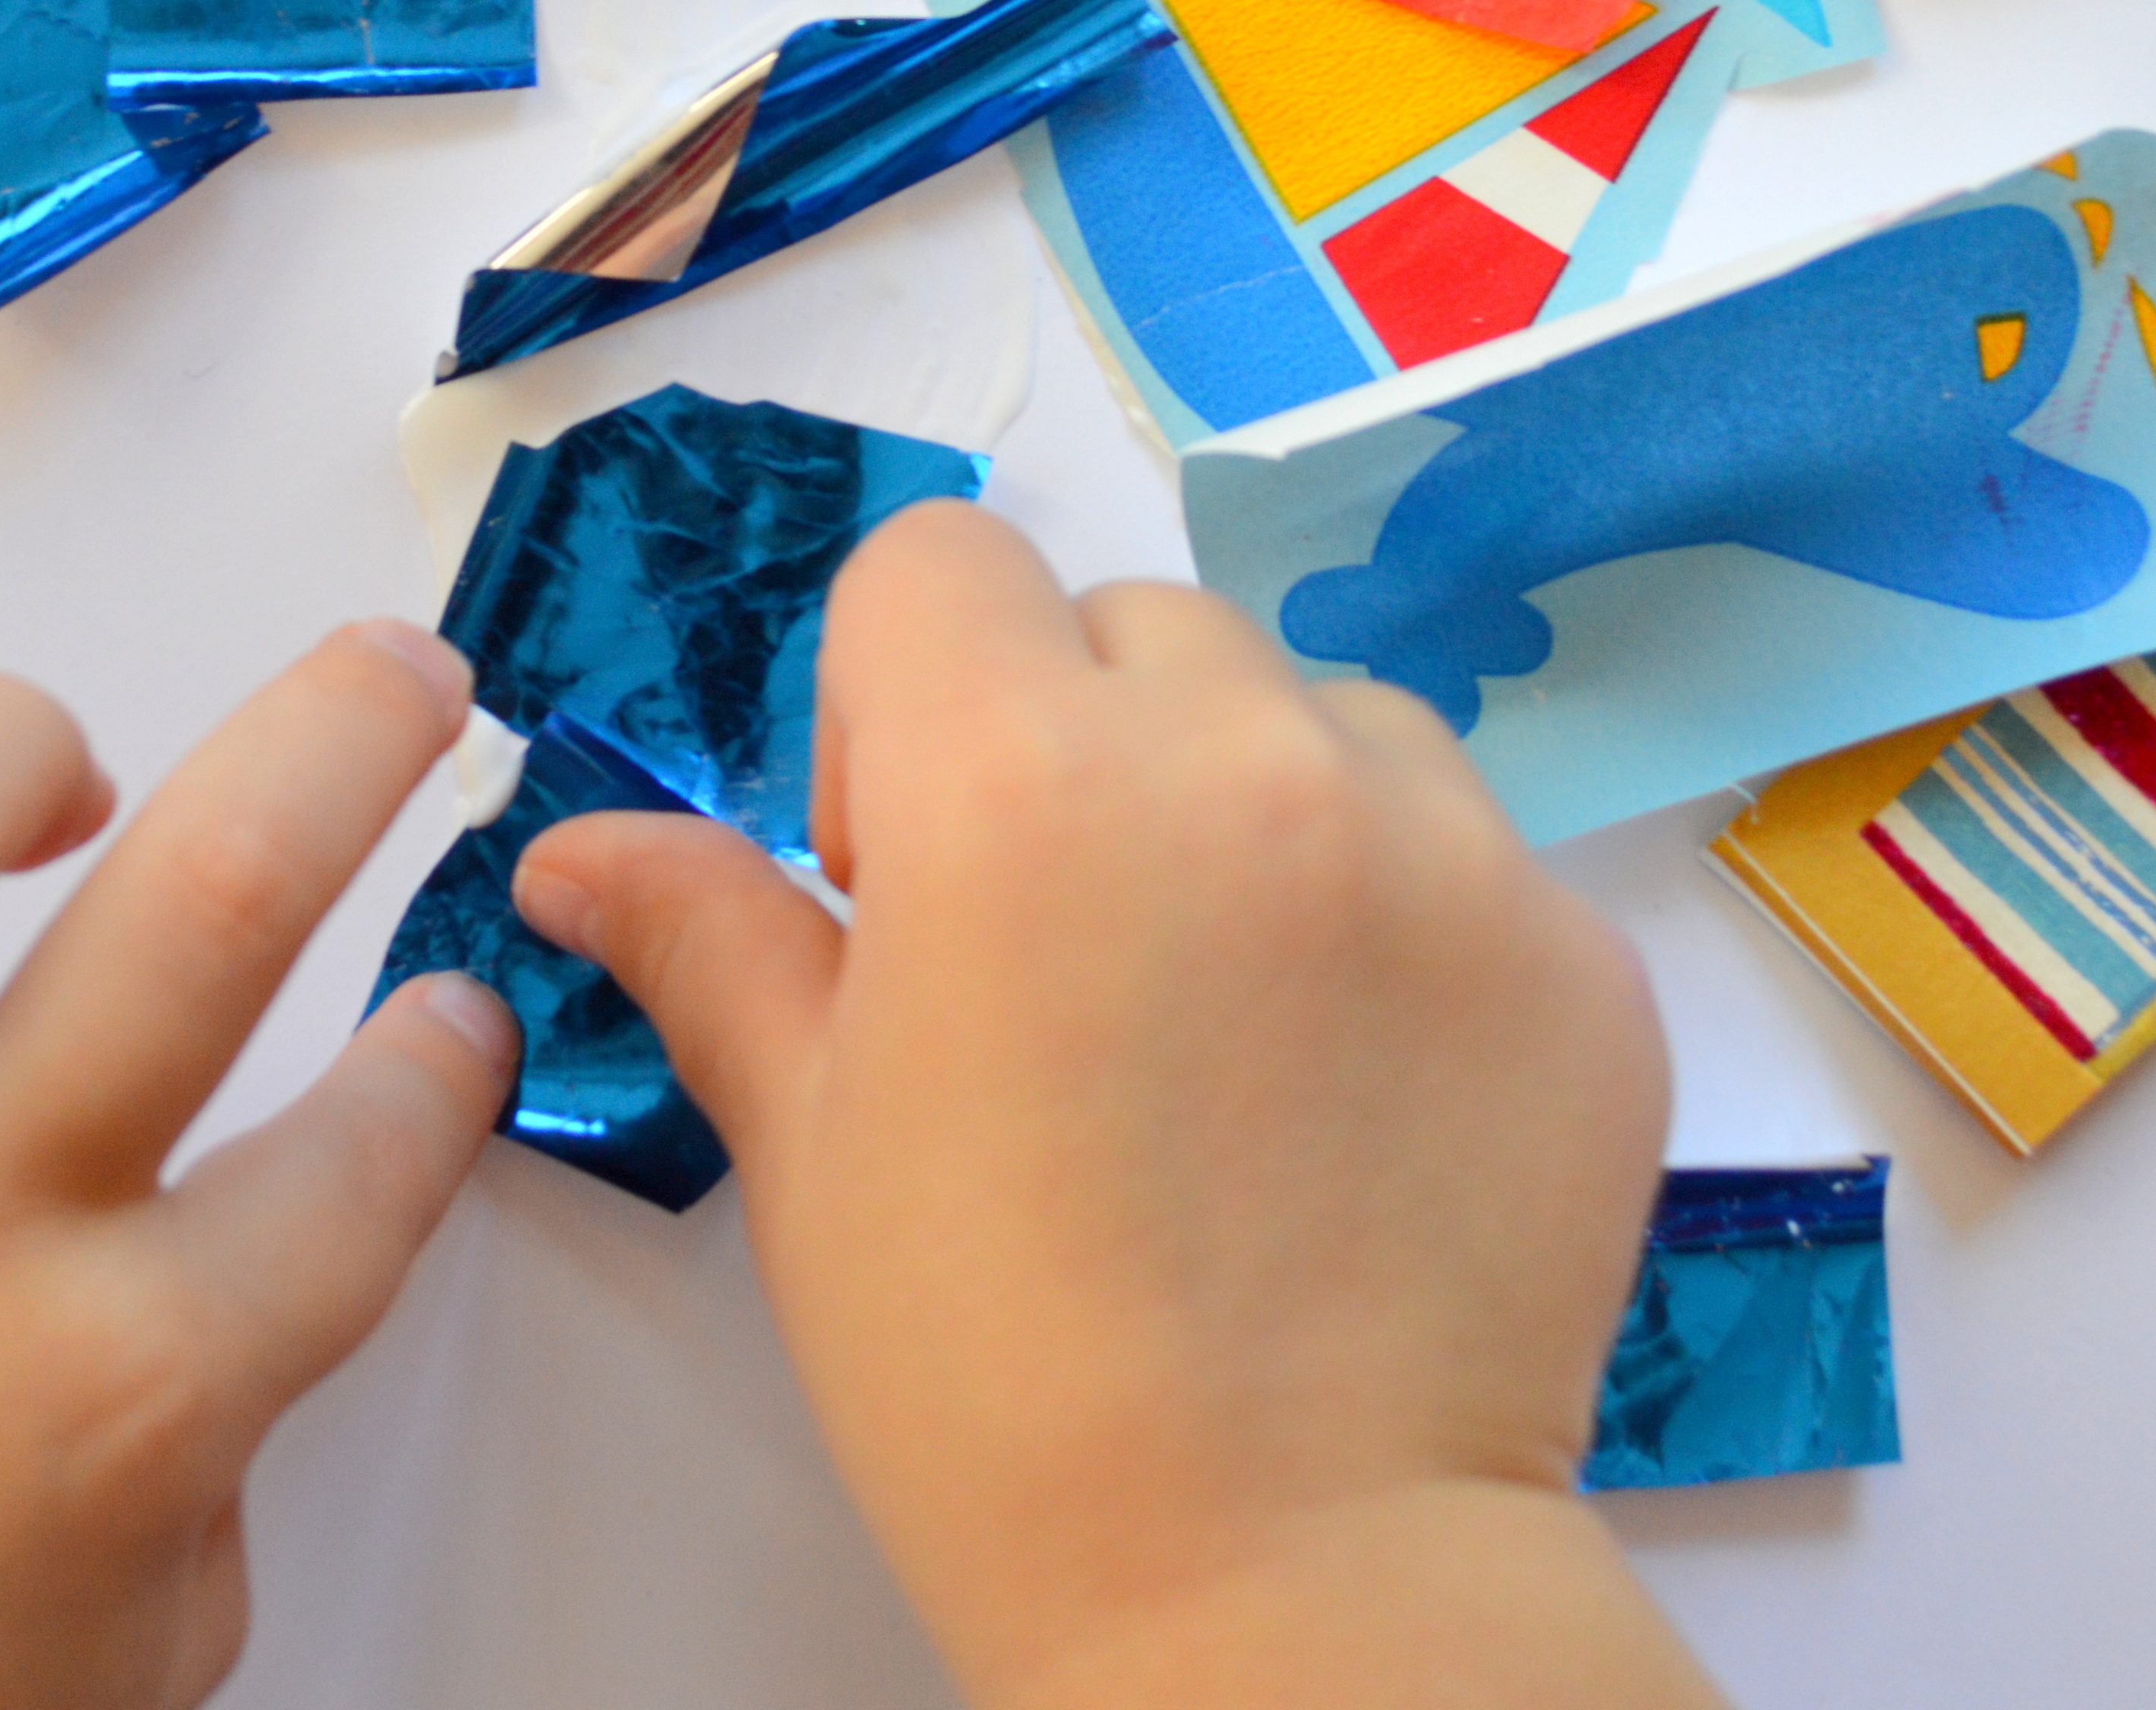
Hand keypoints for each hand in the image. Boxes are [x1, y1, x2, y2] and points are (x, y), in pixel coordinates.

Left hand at [0, 629, 516, 1709]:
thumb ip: (219, 1435)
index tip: (446, 1016)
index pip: (377, 1148)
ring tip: (62, 776)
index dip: (446, 1056)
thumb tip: (247, 1257)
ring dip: (13, 738)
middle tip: (400, 682)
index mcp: (130, 1393)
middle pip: (212, 898)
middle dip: (353, 738)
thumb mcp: (142, 1636)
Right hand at [514, 504, 1719, 1709]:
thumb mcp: (811, 1138)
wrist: (1284, 1590)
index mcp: (1014, 776)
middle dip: (1075, 741)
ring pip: (1314, 713)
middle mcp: (1244, 760)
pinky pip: (1468, 848)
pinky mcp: (1579, 951)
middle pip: (1131, 625)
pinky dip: (1404, 923)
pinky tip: (1355, 1099)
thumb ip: (706, 936)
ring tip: (1223, 1023)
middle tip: (1060, 957)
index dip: (891, 699)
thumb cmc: (992, 1372)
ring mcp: (1446, 847)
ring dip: (1252, 807)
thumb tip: (576, 846)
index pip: (937, 564)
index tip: (902, 866)